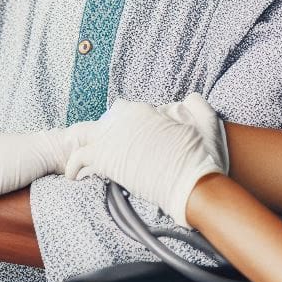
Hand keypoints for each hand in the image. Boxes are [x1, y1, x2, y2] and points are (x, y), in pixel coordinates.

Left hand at [64, 100, 226, 226]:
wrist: (193, 184)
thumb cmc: (203, 158)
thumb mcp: (208, 123)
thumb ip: (197, 105)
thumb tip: (191, 98)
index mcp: (143, 110)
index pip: (121, 112)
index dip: (122, 127)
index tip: (125, 142)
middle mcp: (123, 119)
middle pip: (101, 122)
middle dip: (101, 135)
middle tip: (101, 151)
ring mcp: (112, 138)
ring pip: (84, 135)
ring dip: (81, 146)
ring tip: (79, 161)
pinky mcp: (105, 159)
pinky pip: (78, 158)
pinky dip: (73, 166)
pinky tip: (74, 176)